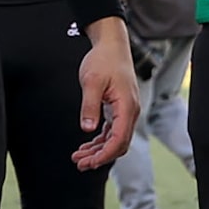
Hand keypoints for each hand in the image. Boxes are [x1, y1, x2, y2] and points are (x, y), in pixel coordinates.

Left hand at [73, 19, 142, 170]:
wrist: (111, 45)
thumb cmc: (103, 60)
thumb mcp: (92, 82)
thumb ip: (90, 105)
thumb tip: (88, 129)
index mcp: (126, 106)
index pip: (120, 139)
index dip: (106, 154)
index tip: (90, 162)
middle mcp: (130, 111)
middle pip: (119, 143)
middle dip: (100, 157)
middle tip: (80, 164)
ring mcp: (125, 111)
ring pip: (115, 139)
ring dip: (98, 150)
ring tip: (78, 157)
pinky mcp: (119, 108)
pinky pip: (112, 131)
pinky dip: (100, 140)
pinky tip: (87, 145)